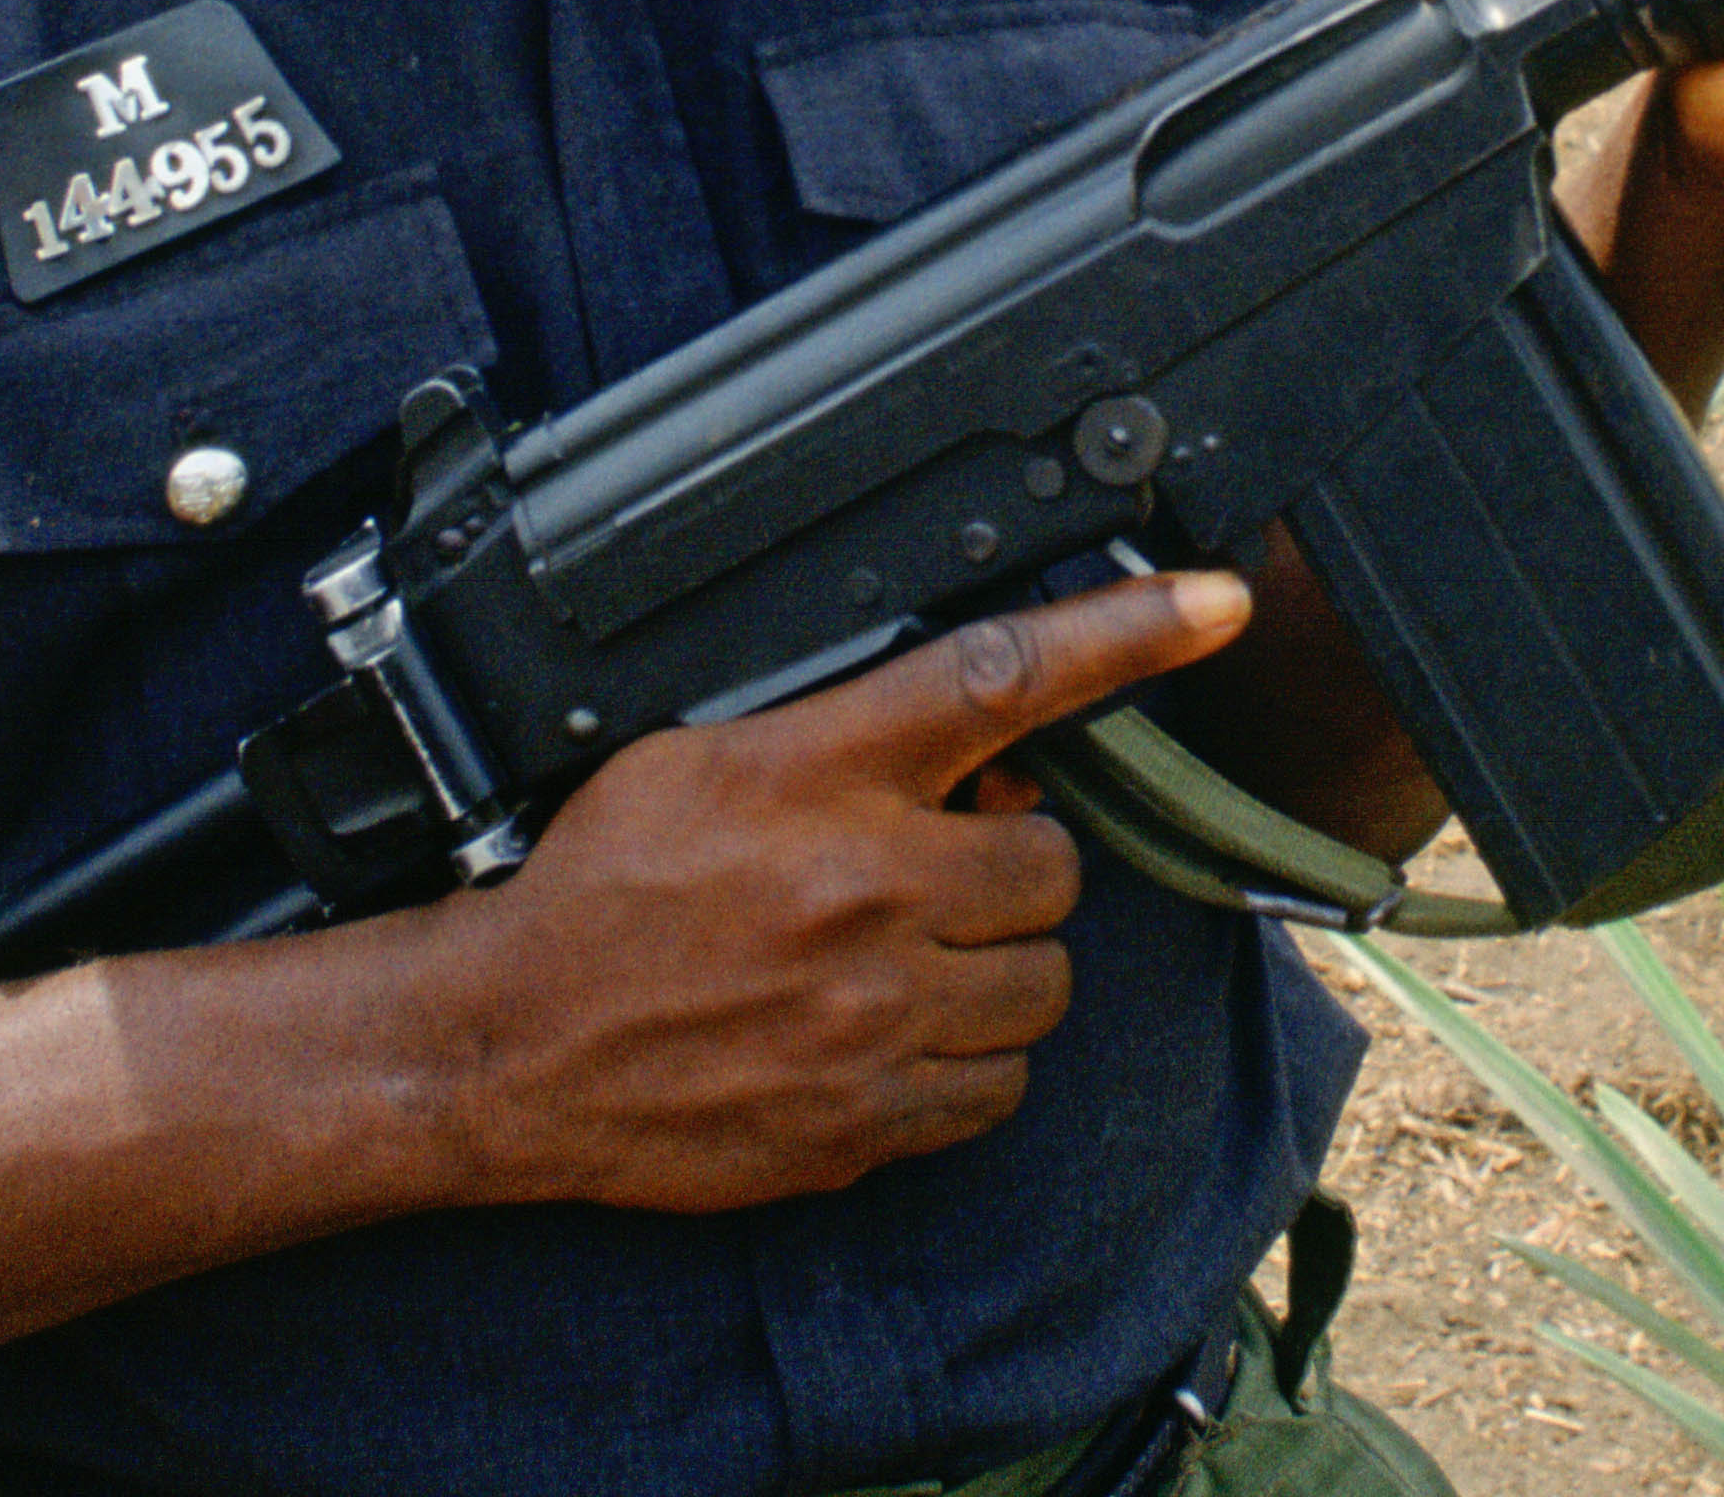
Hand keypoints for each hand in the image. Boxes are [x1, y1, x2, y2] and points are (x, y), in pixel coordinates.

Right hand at [413, 566, 1250, 1213]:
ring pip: (1041, 985)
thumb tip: (982, 763)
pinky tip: (887, 1038)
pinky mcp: (867, 1118)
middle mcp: (862, 888)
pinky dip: (963, 1066)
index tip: (1215, 605)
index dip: (1124, 633)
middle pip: (1052, 869)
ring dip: (994, 971)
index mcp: (818, 774)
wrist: (508, 1047)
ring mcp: (872, 1014)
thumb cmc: (599, 888)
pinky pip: (996, 1090)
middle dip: (1011, 873)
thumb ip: (845, 744)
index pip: (999, 676)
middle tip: (936, 879)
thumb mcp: (703, 760)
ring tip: (905, 964)